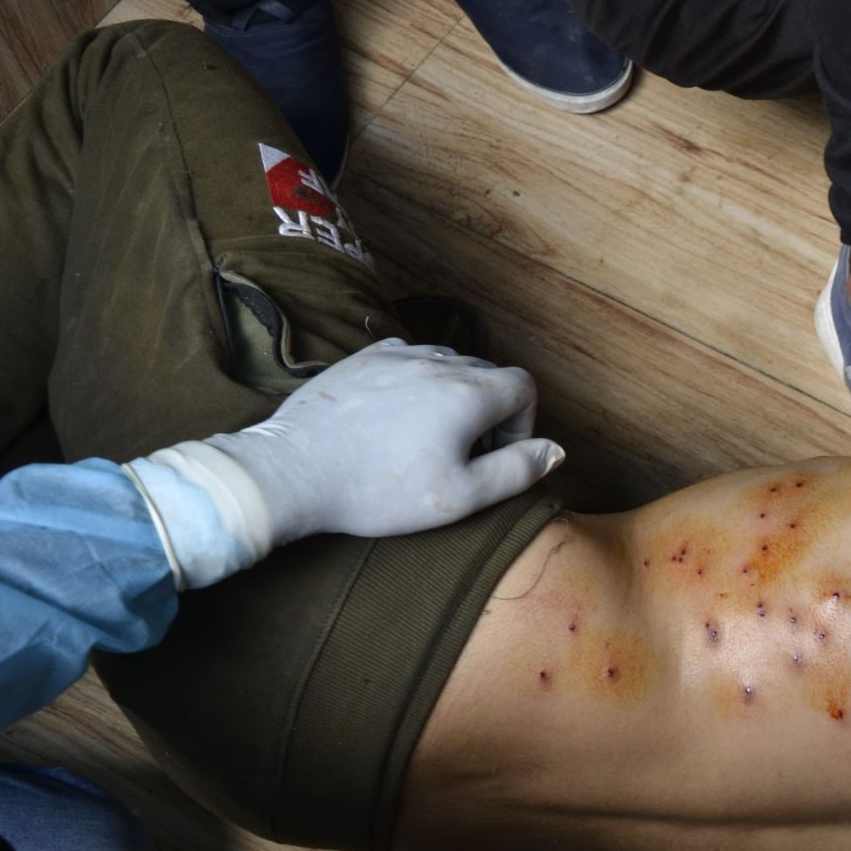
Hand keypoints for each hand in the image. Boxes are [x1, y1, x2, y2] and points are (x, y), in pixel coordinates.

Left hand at [126, 339, 561, 587]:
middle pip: (487, 372)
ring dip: (453, 394)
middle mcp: (437, 361)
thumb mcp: (461, 496)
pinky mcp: (361, 359)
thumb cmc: (379, 490)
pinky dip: (416, 382)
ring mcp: (395, 354)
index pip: (524, 386)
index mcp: (469, 392)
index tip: (495, 456)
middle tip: (461, 456)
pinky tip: (395, 418)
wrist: (295, 472)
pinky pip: (408, 358)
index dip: (522, 423)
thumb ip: (517, 471)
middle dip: (488, 412)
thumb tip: (555, 450)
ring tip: (427, 437)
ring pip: (448, 362)